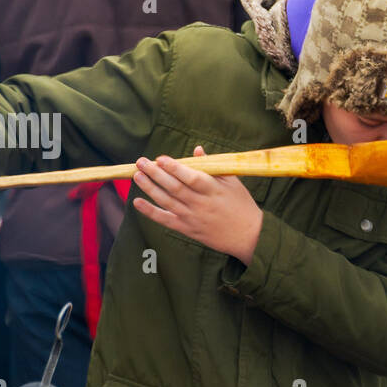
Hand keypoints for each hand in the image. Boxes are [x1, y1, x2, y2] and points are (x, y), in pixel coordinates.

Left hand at [132, 147, 263, 262]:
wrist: (249, 236)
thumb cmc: (242, 206)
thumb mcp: (233, 182)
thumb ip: (213, 166)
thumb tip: (197, 150)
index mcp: (214, 190)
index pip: (191, 177)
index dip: (175, 168)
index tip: (161, 158)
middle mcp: (201, 204)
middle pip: (174, 187)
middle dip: (155, 174)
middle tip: (141, 162)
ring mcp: (193, 218)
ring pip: (167, 201)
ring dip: (150, 188)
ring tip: (137, 175)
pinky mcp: (188, 229)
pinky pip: (166, 220)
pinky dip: (150, 212)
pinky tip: (137, 202)